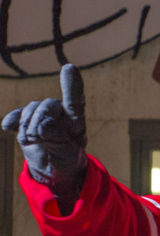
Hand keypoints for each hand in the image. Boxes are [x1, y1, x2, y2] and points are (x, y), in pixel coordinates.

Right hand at [1, 64, 86, 200]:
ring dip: (26, 126)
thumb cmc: (66, 158)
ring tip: (32, 141)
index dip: (71, 85)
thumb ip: (55, 138)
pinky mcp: (26, 121)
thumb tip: (41, 124)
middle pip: (47, 105)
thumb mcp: (65, 152)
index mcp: (76, 119)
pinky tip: (7, 126)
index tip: (69, 68)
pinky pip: (16, 116)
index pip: (75, 101)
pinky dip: (12, 120)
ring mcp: (43, 114)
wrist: (52, 168)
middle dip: (38, 121)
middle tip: (36, 137)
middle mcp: (61, 112)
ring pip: (31, 109)